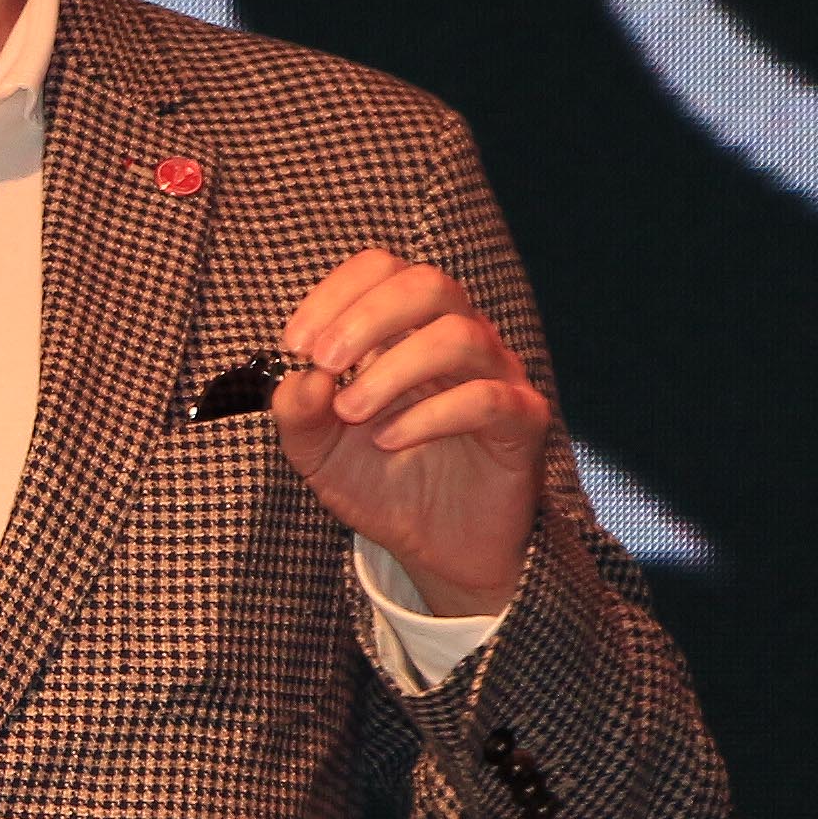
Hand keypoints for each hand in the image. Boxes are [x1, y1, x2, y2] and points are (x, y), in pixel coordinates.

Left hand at [269, 248, 549, 615]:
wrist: (434, 548)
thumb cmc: (379, 482)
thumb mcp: (318, 452)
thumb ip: (299, 413)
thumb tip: (300, 376)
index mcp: (408, 328)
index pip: (383, 270)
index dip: (336, 293)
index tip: (295, 343)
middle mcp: (457, 339)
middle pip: (428, 284)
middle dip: (368, 317)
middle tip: (325, 362)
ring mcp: (496, 376)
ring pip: (460, 336)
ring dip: (393, 369)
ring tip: (352, 411)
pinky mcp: (522, 422)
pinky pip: (487, 398)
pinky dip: (429, 415)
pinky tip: (387, 440)